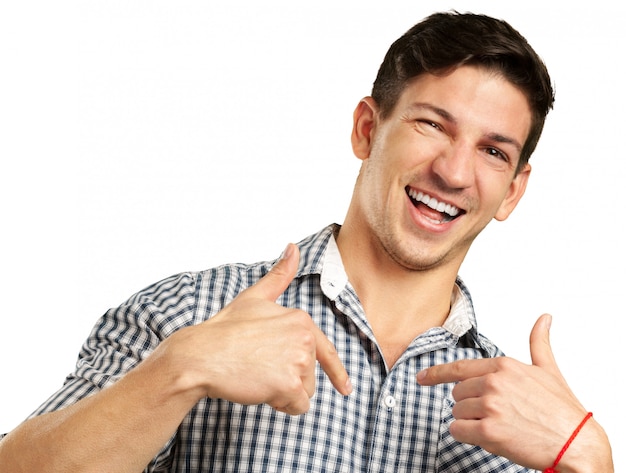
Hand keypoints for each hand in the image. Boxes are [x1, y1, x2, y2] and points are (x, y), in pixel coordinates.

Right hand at [164, 243, 351, 414]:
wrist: (202, 355)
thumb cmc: (225, 329)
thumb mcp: (254, 297)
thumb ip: (279, 275)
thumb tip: (293, 247)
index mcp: (301, 319)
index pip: (327, 352)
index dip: (338, 372)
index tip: (346, 388)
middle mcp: (305, 338)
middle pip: (311, 375)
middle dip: (288, 379)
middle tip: (259, 367)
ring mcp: (299, 361)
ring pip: (305, 393)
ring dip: (284, 393)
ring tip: (258, 376)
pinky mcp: (290, 384)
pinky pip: (298, 408)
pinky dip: (281, 406)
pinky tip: (261, 390)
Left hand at [416, 314, 612, 470]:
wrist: (578, 443)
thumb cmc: (562, 410)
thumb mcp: (549, 370)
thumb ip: (539, 343)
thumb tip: (544, 318)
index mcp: (503, 366)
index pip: (458, 368)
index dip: (435, 374)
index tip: (421, 377)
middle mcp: (494, 382)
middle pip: (457, 394)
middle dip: (471, 406)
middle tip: (498, 415)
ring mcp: (490, 406)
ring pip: (457, 414)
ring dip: (471, 423)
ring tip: (500, 426)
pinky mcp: (489, 431)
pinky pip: (458, 431)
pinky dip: (468, 436)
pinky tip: (491, 437)